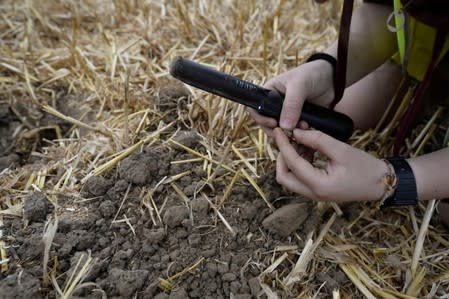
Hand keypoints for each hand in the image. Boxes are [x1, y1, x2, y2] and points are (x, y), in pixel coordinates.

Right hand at [248, 59, 334, 130]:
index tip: (273, 124)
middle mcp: (275, 105)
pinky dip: (300, 134)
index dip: (260, 119)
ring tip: (304, 126)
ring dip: (291, 133)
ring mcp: (287, 114)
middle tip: (290, 131)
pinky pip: (295, 132)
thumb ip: (291, 105)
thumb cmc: (312, 74)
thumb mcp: (299, 85)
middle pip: (267, 124)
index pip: (256, 109)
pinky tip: (308, 129)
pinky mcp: (299, 120)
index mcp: (269, 93)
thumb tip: (284, 126)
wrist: (333, 78)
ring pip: (282, 130)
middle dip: (278, 130)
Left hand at [273, 128, 388, 201]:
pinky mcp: (318, 189)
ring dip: (291, 158)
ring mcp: (314, 194)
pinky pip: (300, 177)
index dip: (283, 145)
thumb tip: (296, 132)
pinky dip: (300, 162)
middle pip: (284, 177)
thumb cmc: (365, 167)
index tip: (278, 131)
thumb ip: (318, 140)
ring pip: (291, 177)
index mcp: (319, 186)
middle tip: (286, 139)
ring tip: (301, 140)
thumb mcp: (341, 150)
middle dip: (282, 157)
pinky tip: (308, 148)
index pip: (293, 164)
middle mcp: (313, 193)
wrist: (381, 183)